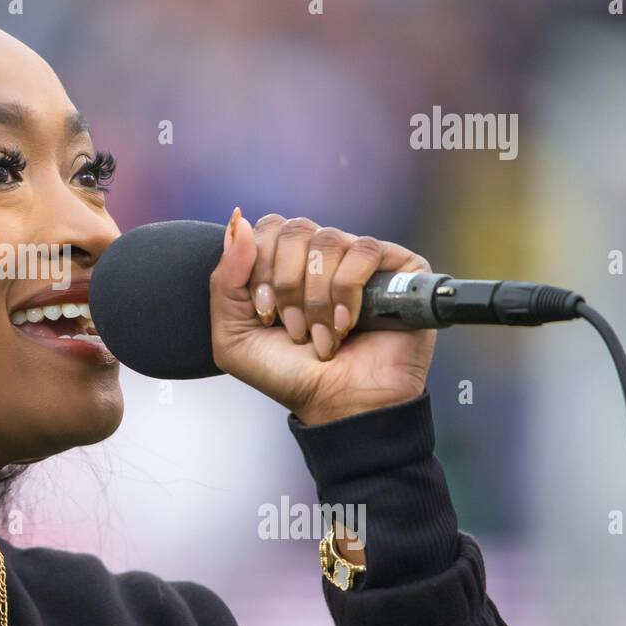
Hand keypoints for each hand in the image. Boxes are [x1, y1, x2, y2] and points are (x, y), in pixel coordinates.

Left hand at [210, 209, 435, 424]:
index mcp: (286, 262)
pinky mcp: (399, 268)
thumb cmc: (287, 374)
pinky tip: (345, 324)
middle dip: (285, 283)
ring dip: (316, 296)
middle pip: (294, 229)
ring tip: (319, 335)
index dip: (260, 267)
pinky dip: (347, 290)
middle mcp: (323, 255)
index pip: (268, 228)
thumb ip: (226, 279)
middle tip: (292, 327)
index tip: (264, 313)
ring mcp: (361, 260)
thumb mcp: (233, 335)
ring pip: (328, 240)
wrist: (337, 404)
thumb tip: (240, 221)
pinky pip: (365, 250)